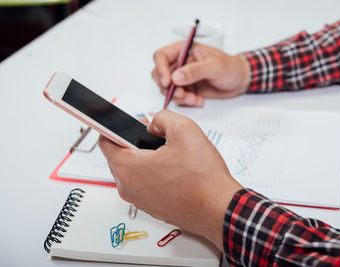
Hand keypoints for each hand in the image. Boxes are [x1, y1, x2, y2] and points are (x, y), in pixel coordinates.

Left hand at [98, 110, 242, 249]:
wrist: (219, 209)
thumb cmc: (203, 177)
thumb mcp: (184, 129)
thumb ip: (162, 117)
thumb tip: (153, 124)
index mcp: (129, 168)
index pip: (105, 141)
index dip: (118, 127)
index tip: (131, 124)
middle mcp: (128, 188)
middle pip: (121, 157)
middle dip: (137, 143)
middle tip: (160, 139)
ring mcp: (140, 201)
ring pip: (135, 171)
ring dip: (148, 160)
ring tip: (172, 156)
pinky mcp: (152, 208)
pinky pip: (146, 185)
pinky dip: (156, 176)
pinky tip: (177, 172)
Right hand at [152, 41, 250, 106]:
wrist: (240, 80)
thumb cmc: (231, 67)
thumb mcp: (215, 66)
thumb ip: (195, 71)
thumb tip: (176, 77)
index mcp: (184, 50)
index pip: (161, 56)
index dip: (161, 69)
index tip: (168, 82)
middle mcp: (180, 62)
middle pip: (160, 74)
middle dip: (168, 87)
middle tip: (181, 94)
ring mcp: (183, 76)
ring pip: (167, 89)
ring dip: (178, 96)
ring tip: (193, 98)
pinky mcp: (187, 88)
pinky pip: (178, 97)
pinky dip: (185, 101)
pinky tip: (198, 100)